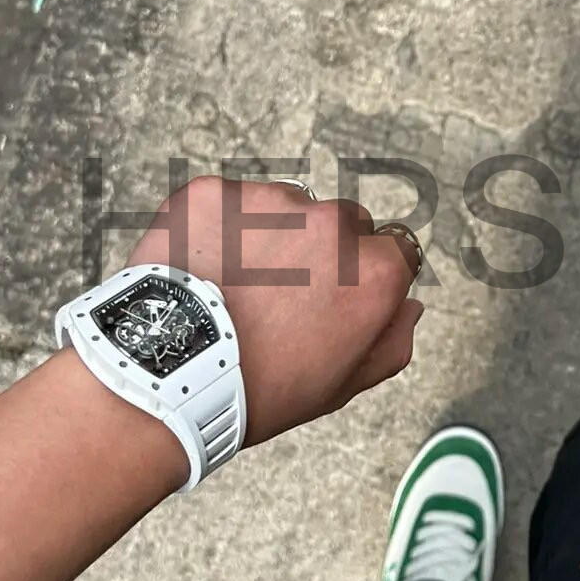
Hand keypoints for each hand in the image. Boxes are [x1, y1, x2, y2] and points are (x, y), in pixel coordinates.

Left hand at [127, 177, 422, 445]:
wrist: (169, 374)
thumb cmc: (258, 388)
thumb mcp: (342, 383)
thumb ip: (391, 339)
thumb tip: (410, 306)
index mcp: (373, 270)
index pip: (394, 250)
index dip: (365, 278)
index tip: (334, 299)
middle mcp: (331, 223)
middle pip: (344, 223)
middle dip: (323, 252)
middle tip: (282, 297)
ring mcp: (271, 201)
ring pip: (287, 208)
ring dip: (272, 236)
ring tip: (236, 286)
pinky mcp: (216, 192)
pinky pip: (230, 204)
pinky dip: (221, 229)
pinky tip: (204, 270)